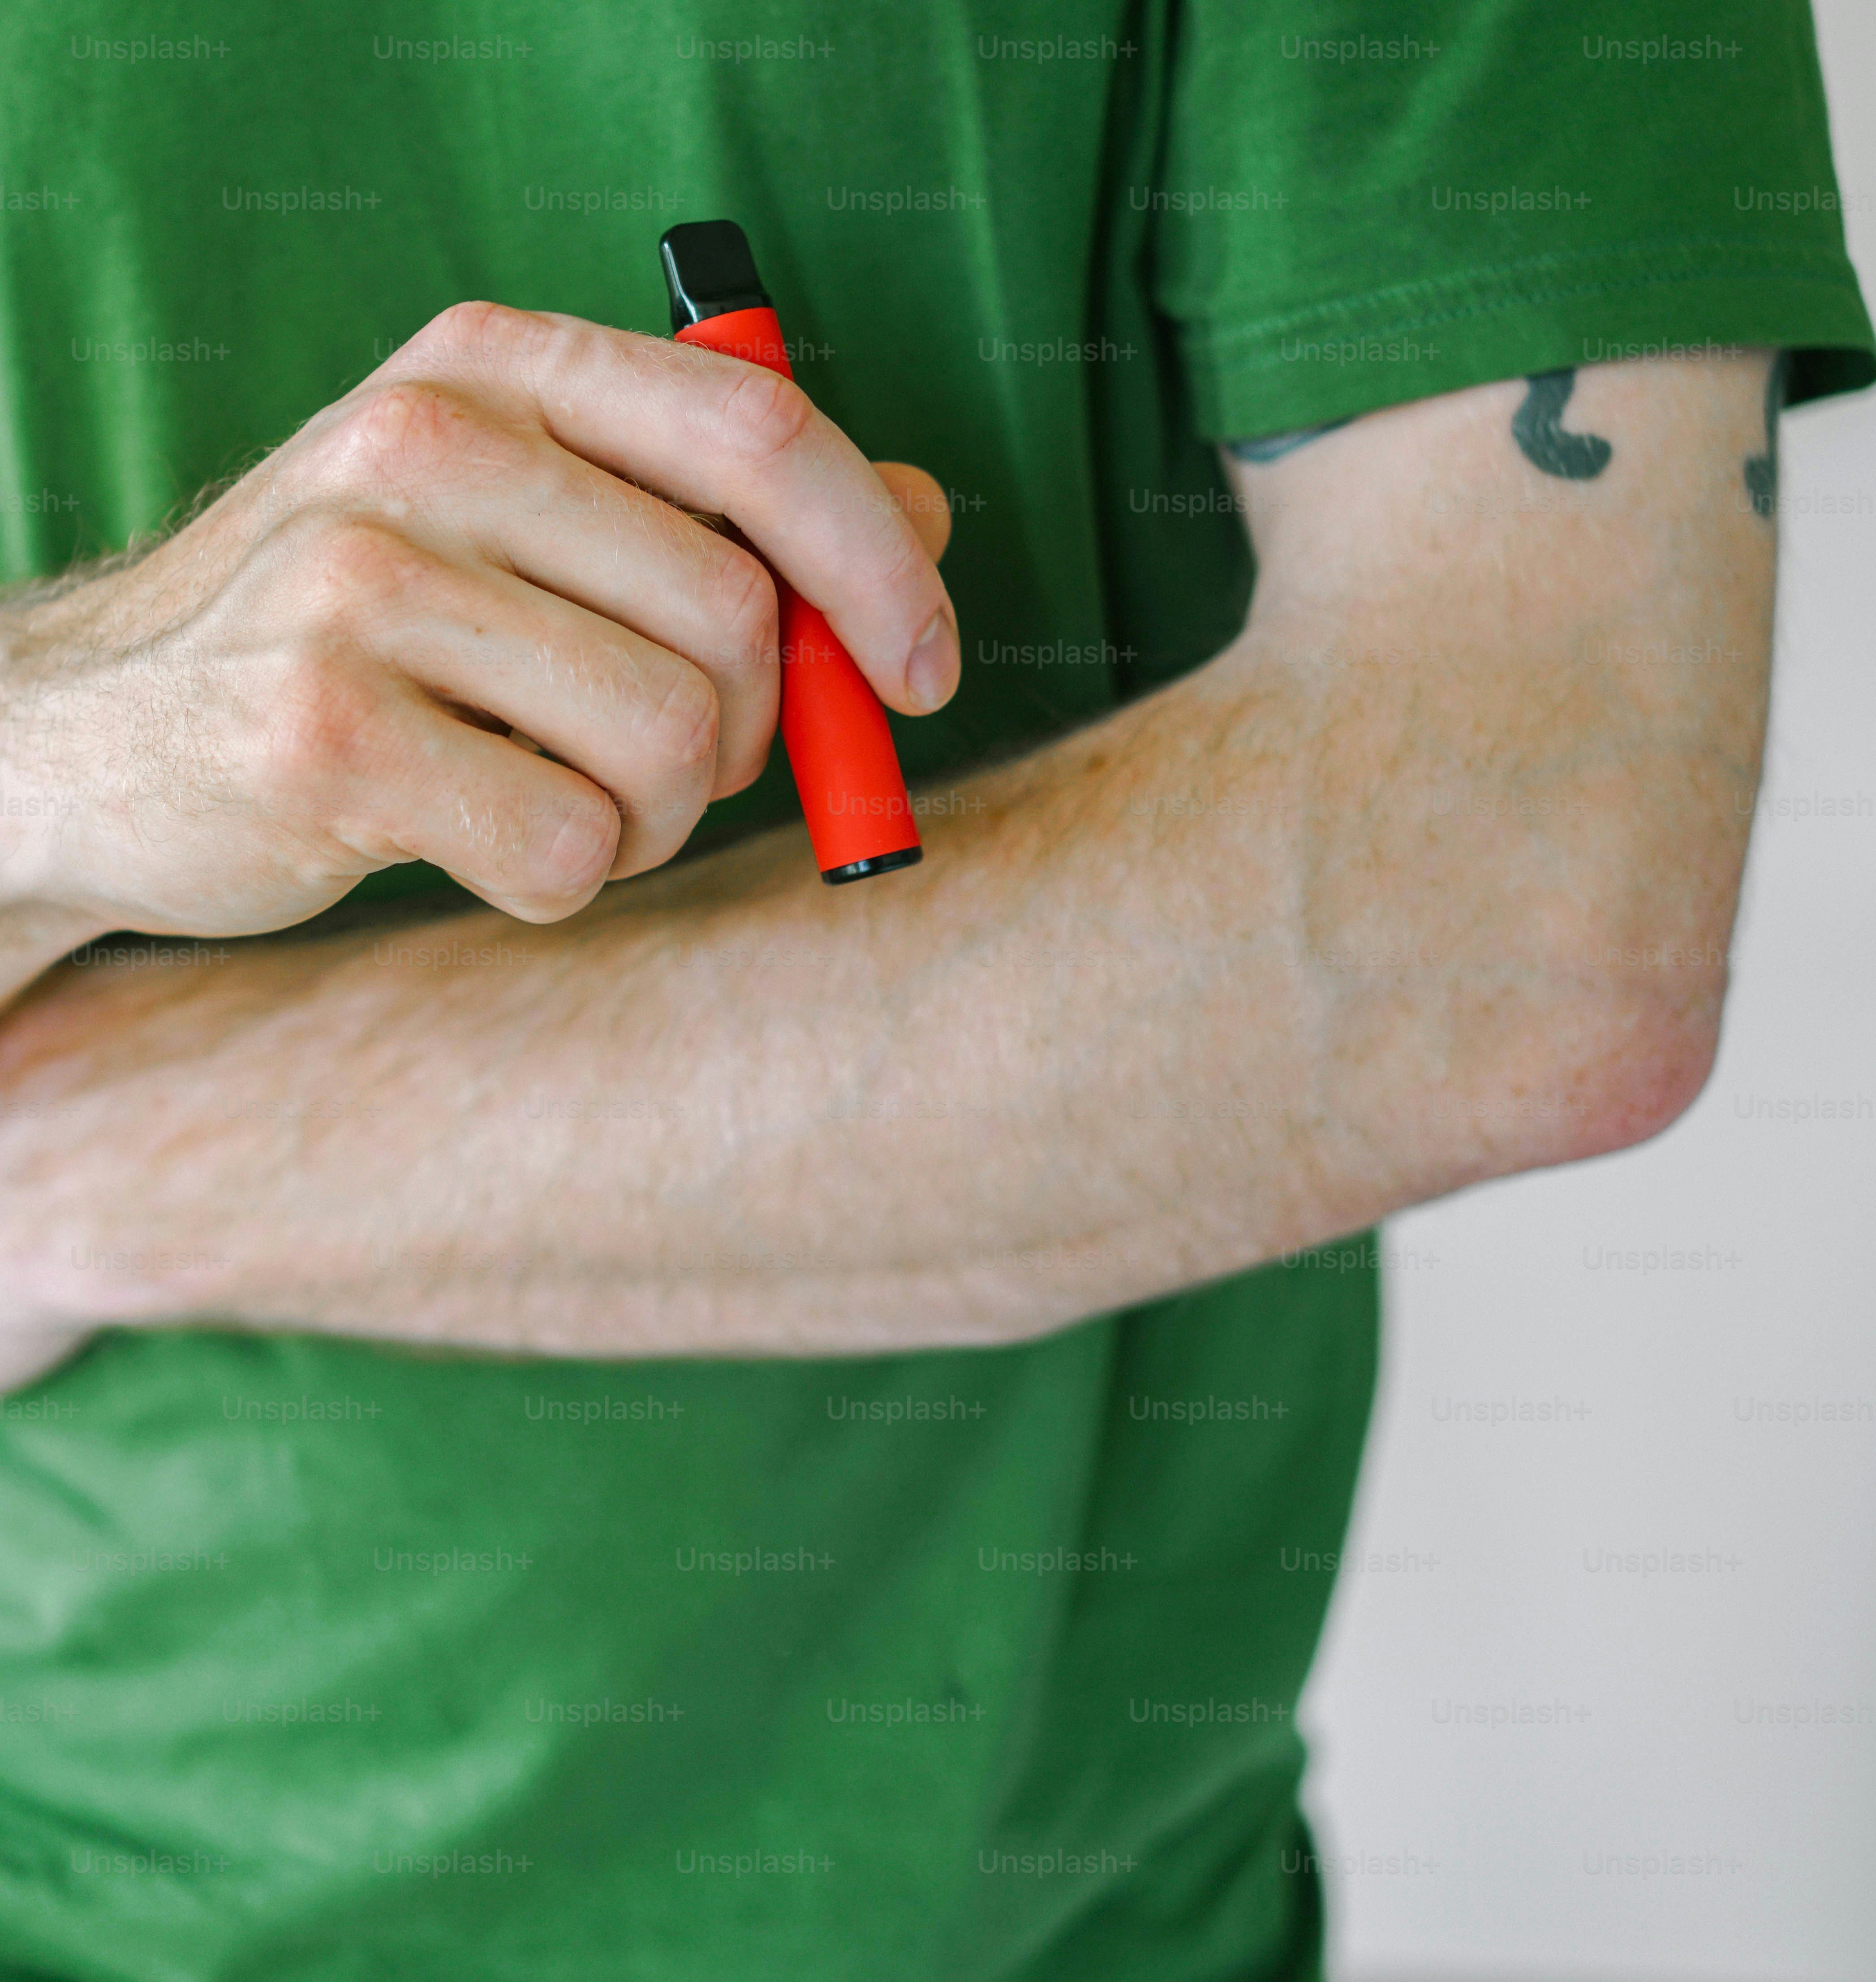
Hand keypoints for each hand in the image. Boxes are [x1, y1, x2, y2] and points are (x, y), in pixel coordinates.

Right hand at [0, 301, 957, 955]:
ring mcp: (358, 585)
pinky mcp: (323, 734)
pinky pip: (569, 847)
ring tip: (561, 797)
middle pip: (736, 619)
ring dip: (655, 818)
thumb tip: (927, 513)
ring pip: (666, 745)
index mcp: (498, 372)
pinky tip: (477, 839)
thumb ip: (721, 514)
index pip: (764, 434)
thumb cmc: (370, 638)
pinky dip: (564, 879)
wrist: (111, 734)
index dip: (882, 565)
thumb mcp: (534, 530)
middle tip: (667, 767)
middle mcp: (425, 445)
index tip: (925, 671)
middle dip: (744, 734)